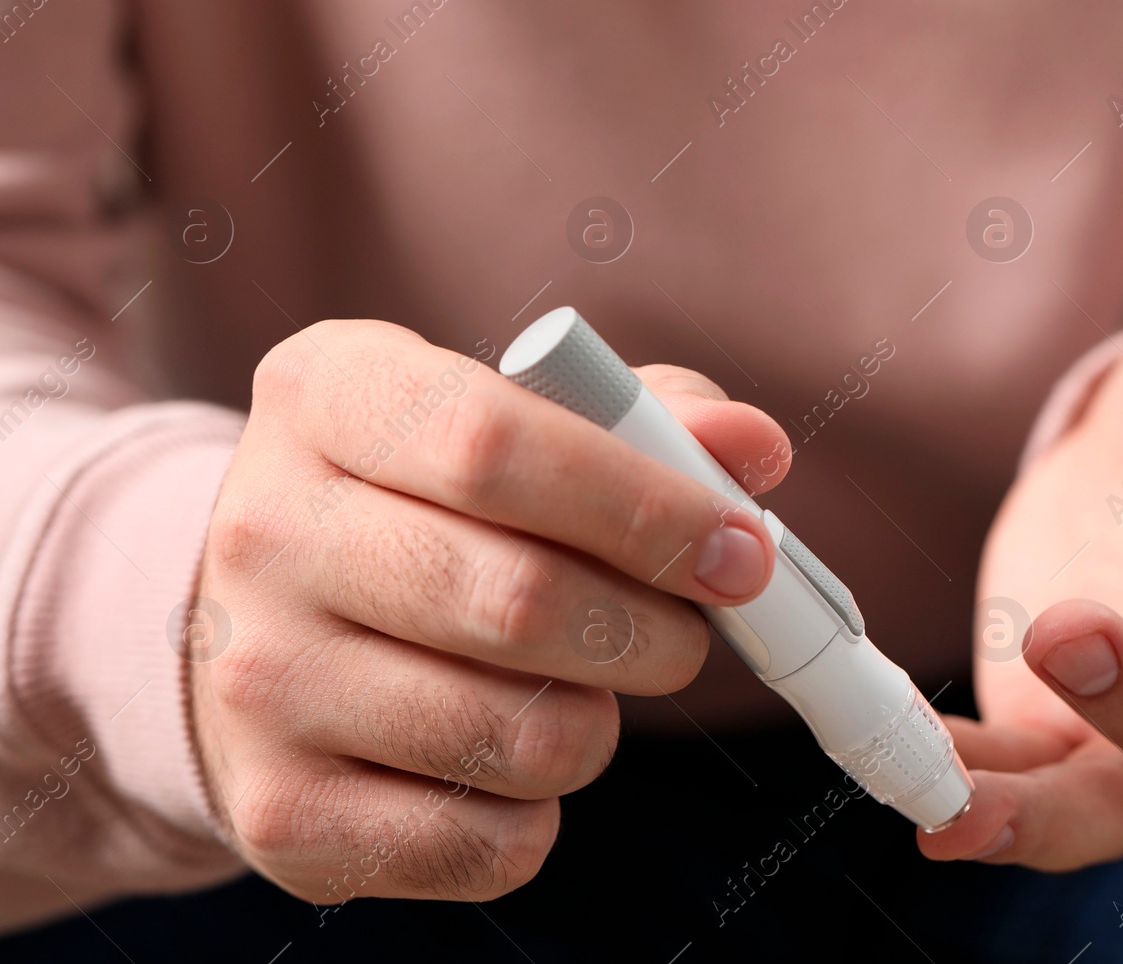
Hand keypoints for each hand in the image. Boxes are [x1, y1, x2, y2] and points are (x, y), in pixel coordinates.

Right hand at [190, 320, 787, 902]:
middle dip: (653, 629)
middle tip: (686, 632)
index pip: (492, 444)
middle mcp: (267, 531)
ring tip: (582, 685)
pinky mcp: (278, 813)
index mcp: (328, 394)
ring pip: (521, 735)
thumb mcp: (511, 414)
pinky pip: (484, 844)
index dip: (643, 505)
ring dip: (601, 722)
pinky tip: (508, 755)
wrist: (257, 622)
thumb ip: (641, 415)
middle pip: (515, 599)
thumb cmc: (429, 500)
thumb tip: (749, 447)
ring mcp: (255, 681)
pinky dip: (540, 812)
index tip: (738, 550)